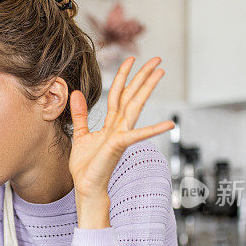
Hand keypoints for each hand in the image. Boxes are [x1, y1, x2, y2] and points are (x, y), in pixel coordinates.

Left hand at [69, 57, 174, 227]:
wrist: (86, 186)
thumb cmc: (86, 166)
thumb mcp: (80, 134)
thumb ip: (80, 114)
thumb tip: (76, 93)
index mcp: (111, 123)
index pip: (118, 94)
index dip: (123, 76)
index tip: (130, 59)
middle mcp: (119, 126)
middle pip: (132, 95)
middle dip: (143, 76)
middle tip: (156, 59)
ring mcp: (121, 135)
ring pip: (135, 106)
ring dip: (147, 88)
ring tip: (160, 72)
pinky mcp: (120, 145)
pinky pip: (137, 134)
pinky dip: (153, 130)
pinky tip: (169, 124)